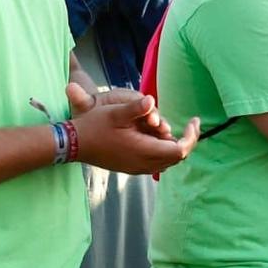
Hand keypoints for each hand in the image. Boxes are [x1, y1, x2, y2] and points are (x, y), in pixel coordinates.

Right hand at [65, 81, 197, 172]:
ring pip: (168, 161)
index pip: (180, 151)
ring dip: (176, 146)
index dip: (191, 137)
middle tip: (192, 124)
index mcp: (143, 152)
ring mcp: (137, 168)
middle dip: (188, 140)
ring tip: (178, 128)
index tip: (194, 121)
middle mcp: (143, 164)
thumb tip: (151, 99)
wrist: (73, 145)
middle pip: (178, 157)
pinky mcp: (132, 168)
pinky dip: (165, 150)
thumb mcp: (115, 113)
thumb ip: (135, 108)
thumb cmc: (94, 126)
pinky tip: (160, 135)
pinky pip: (157, 162)